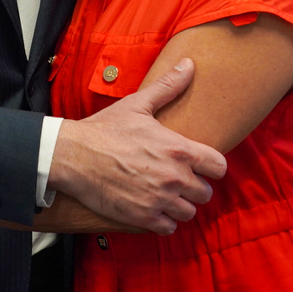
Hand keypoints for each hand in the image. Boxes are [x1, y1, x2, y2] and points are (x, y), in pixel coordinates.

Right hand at [47, 59, 226, 235]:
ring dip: (180, 206)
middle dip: (194, 187)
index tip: (200, 166)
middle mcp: (174, 177)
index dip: (211, 167)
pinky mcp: (143, 218)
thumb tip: (189, 64)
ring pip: (189, 213)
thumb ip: (168, 87)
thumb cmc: (105, 129)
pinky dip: (163, 221)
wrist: (73, 155)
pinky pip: (169, 228)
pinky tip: (152, 208)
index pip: (219, 167)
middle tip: (177, 180)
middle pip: (205, 193)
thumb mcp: (138, 104)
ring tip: (165, 196)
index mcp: (178, 149)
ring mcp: (159, 200)